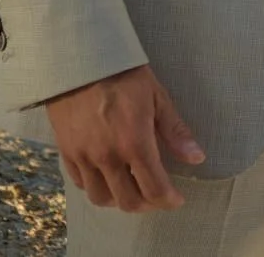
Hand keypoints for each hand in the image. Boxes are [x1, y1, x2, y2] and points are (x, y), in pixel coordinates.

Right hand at [44, 64, 206, 211]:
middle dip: (147, 204)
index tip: (176, 199)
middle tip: (157, 195)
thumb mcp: (156, 97)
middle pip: (128, 201)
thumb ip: (175, 132)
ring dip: (120, 200)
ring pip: (101, 198)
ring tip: (132, 189)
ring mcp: (84, 156)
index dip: (168, 200)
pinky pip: (81, 183)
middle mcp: (107, 156)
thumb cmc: (123, 74)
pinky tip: (108, 177)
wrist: (80, 59)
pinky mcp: (67, 152)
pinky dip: (97, 187)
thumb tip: (197, 158)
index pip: (154, 188)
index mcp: (134, 143)